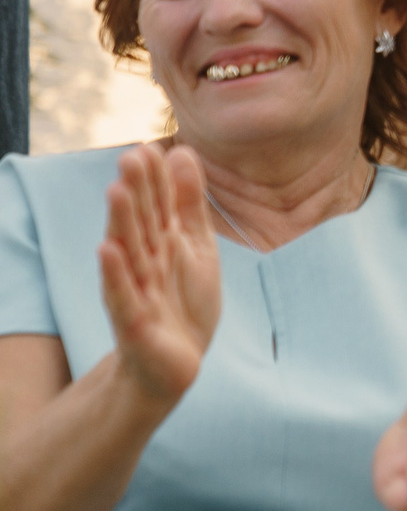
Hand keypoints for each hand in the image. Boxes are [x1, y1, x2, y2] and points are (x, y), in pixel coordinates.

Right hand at [98, 143, 222, 408]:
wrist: (175, 365)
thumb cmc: (183, 302)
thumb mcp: (195, 246)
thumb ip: (188, 203)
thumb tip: (181, 151)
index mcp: (163, 244)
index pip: (159, 206)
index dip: (155, 180)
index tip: (148, 146)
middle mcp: (145, 263)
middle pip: (142, 223)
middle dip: (138, 191)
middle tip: (131, 155)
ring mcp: (137, 291)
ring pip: (131, 252)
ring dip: (123, 222)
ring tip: (117, 189)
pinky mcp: (134, 322)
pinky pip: (122, 295)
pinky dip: (116, 273)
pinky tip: (106, 249)